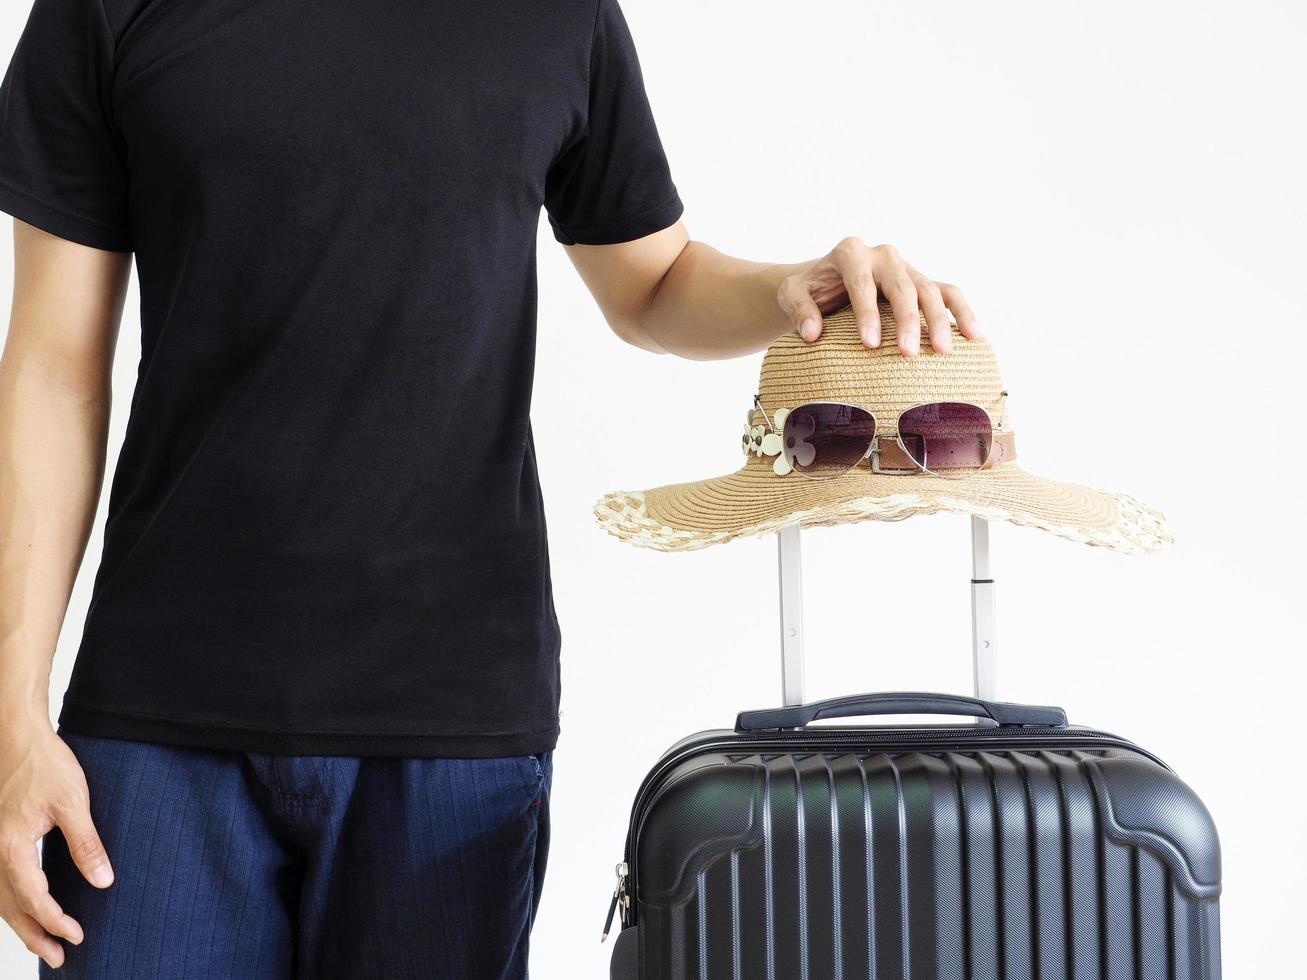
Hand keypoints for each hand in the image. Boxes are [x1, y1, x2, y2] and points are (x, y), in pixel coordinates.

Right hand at [0, 725, 110, 968]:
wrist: (17, 736)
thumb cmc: (45, 764)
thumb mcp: (73, 802)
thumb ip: (87, 844)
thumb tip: (103, 881)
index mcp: (10, 846)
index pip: (33, 897)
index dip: (55, 920)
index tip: (77, 935)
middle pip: (10, 907)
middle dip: (34, 935)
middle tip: (59, 958)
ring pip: (0, 899)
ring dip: (21, 924)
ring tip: (44, 945)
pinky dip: (11, 904)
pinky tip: (25, 911)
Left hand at [776, 237, 980, 354]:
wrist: (823, 283)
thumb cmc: (809, 290)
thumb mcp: (791, 294)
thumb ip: (798, 309)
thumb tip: (812, 334)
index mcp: (850, 253)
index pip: (861, 282)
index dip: (867, 313)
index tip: (871, 344)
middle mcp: (883, 255)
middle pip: (902, 285)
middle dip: (907, 320)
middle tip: (909, 354)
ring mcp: (906, 267)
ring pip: (929, 289)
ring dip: (938, 321)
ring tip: (942, 351)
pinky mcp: (922, 280)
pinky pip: (948, 292)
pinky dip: (962, 311)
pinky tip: (973, 336)